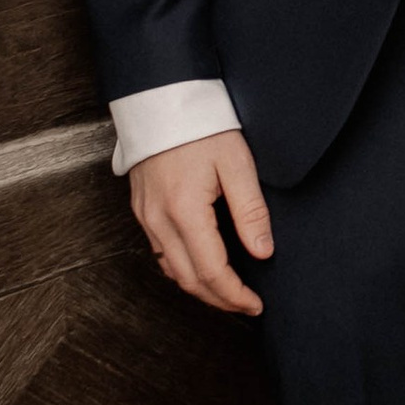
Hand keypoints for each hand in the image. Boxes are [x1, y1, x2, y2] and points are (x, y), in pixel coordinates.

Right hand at [131, 129, 271, 315]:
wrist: (161, 98)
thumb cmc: (200, 125)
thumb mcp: (236, 163)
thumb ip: (250, 211)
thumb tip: (263, 251)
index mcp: (185, 211)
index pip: (212, 272)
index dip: (235, 295)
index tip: (255, 304)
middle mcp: (159, 220)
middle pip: (188, 280)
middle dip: (219, 299)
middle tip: (245, 305)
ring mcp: (146, 216)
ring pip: (171, 270)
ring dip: (199, 287)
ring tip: (227, 290)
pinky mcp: (142, 209)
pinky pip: (160, 252)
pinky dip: (181, 268)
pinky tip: (200, 266)